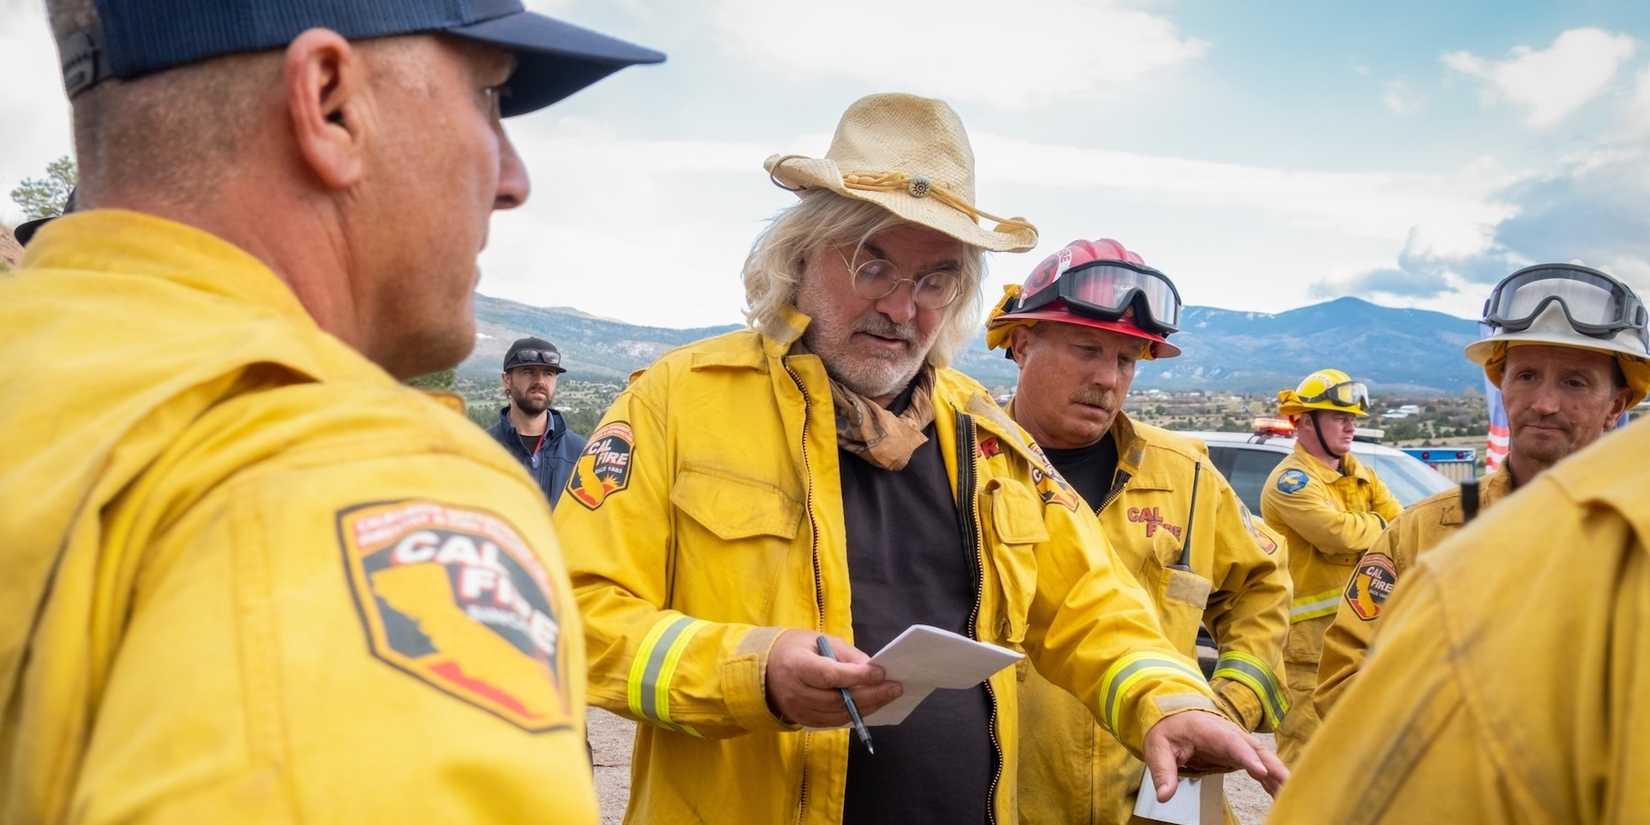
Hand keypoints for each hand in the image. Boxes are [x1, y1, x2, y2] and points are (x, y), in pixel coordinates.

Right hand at [764, 630, 901, 726]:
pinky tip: (871, 706)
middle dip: (870, 695)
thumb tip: (872, 669)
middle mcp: (795, 692)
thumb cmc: (796, 649)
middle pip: (837, 700)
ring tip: (888, 697)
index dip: (857, 676)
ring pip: (838, 715)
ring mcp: (798, 710)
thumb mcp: (818, 640)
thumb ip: (845, 654)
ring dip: (867, 707)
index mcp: (796, 666)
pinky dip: (854, 715)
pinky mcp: (803, 721)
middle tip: (895, 688)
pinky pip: (833, 722)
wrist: (764, 669)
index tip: (881, 673)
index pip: (830, 675)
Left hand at [1143, 710, 1288, 800]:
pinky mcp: (1242, 755)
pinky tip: (1284, 794)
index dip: (1248, 757)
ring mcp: (1240, 745)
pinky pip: (1262, 767)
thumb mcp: (1158, 747)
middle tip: (1290, 785)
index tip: (1261, 771)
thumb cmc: (1168, 729)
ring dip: (1279, 775)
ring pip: (1265, 759)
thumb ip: (1163, 771)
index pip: (1233, 743)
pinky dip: (1274, 780)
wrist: (1175, 715)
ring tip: (1293, 794)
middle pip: (1257, 751)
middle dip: (1274, 767)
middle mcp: (1232, 736)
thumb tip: (1164, 795)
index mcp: (1212, 730)